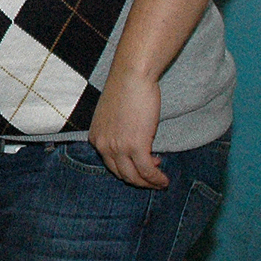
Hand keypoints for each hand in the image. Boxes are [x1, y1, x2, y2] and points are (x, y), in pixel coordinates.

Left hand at [89, 67, 166, 187]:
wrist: (132, 76)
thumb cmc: (125, 90)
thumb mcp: (112, 116)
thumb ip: (117, 132)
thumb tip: (132, 144)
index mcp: (95, 138)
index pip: (111, 165)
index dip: (128, 170)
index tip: (143, 165)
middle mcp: (103, 145)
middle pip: (122, 174)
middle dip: (139, 180)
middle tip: (153, 179)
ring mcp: (118, 147)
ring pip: (134, 177)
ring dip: (150, 183)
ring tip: (162, 182)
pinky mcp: (135, 146)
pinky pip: (147, 171)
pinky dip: (157, 178)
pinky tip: (164, 179)